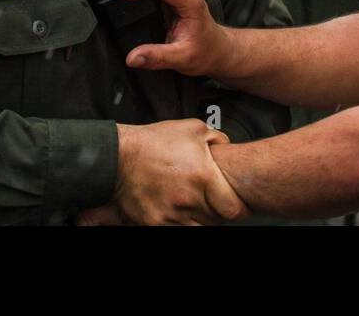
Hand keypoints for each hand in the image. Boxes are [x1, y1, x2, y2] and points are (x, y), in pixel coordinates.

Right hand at [78, 119, 246, 225]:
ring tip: (195, 205)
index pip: (233, 208)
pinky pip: (177, 230)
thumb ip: (217, 138)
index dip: (238, 208)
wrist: (119, 157)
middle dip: (219, 212)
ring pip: (200, 228)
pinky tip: (179, 211)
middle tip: (214, 202)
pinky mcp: (156, 223)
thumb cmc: (154, 142)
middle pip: (217, 220)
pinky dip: (181, 223)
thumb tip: (228, 147)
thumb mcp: (192, 129)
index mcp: (203, 176)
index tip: (237, 205)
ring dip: (201, 219)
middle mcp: (189, 199)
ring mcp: (172, 214)